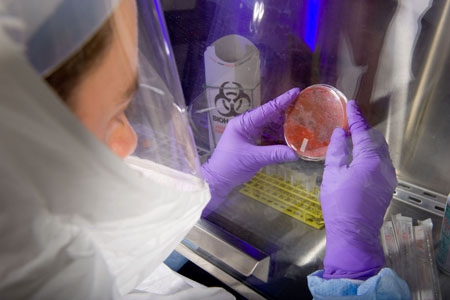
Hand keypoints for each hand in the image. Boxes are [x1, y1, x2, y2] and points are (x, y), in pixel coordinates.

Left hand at [201, 88, 299, 208]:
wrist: (218, 179)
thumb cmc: (229, 165)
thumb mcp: (252, 159)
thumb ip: (274, 155)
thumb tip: (295, 154)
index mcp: (243, 123)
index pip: (266, 109)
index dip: (282, 101)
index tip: (296, 91)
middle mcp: (247, 125)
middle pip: (269, 116)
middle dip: (286, 112)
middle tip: (304, 107)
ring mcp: (249, 133)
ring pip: (270, 126)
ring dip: (284, 126)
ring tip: (301, 123)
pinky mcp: (252, 142)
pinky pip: (268, 136)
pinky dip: (279, 137)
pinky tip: (290, 138)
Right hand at [321, 100, 396, 279]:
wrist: (353, 233)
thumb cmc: (339, 204)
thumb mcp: (332, 174)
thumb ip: (337, 150)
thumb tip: (341, 133)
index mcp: (371, 160)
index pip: (364, 132)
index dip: (356, 118)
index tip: (351, 105)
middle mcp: (385, 166)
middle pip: (376, 140)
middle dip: (364, 129)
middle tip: (350, 122)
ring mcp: (389, 178)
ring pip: (380, 152)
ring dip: (368, 142)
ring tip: (353, 137)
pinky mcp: (387, 187)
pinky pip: (381, 163)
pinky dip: (371, 154)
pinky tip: (359, 157)